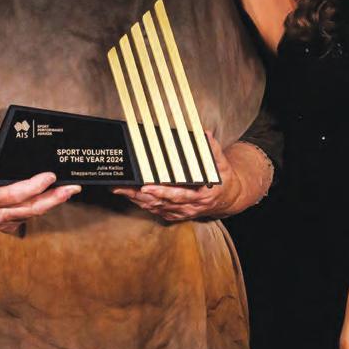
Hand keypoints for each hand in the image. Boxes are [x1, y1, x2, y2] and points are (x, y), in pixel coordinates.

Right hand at [0, 143, 79, 232]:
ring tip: (68, 191)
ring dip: (51, 203)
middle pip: (29, 209)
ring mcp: (0, 222)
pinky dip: (39, 208)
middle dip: (53, 199)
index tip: (50, 176)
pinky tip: (52, 198)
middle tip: (71, 189)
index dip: (34, 187)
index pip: (14, 194)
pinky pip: (26, 217)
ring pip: (30, 214)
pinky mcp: (4, 224)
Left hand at [112, 133, 246, 220]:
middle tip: (123, 188)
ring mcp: (182, 213)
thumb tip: (205, 134)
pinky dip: (143, 204)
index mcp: (201, 196)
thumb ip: (213, 150)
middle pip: (161, 203)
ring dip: (137, 200)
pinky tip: (131, 197)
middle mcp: (190, 207)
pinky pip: (157, 211)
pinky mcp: (176, 215)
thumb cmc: (223, 181)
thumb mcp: (222, 165)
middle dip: (141, 196)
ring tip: (120, 190)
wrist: (228, 199)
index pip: (179, 195)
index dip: (162, 192)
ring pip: (156, 208)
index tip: (147, 186)